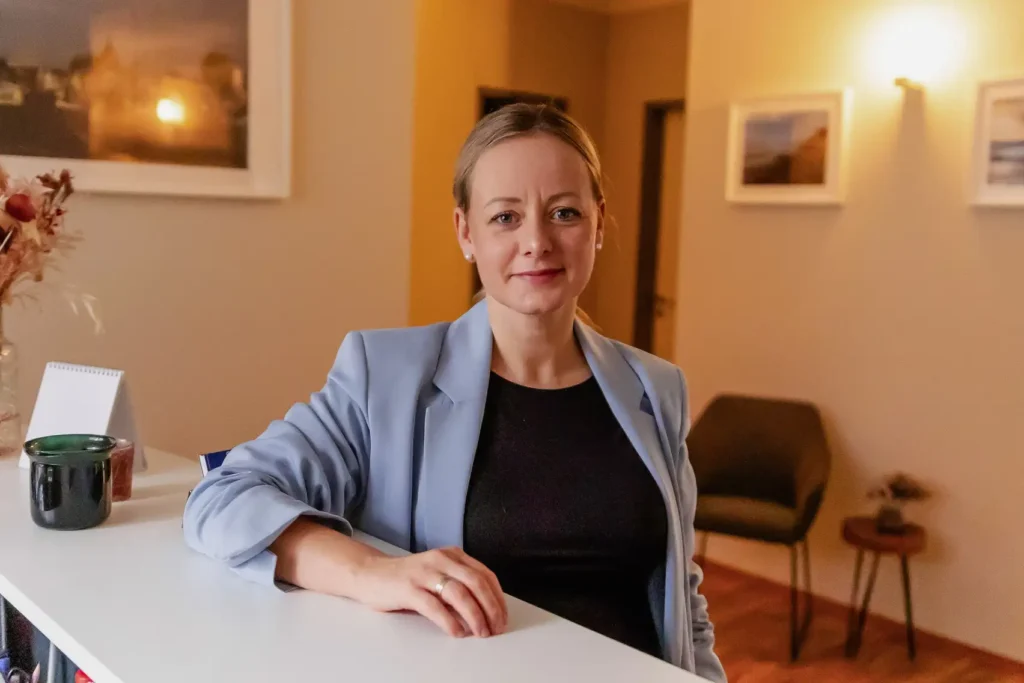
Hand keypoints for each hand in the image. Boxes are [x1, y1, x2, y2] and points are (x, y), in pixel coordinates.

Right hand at [351, 546, 506, 637]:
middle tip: (496, 628)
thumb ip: (460, 583)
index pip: (485, 574)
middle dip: (491, 607)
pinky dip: (449, 621)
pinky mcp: (408, 588)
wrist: (371, 574)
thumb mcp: (439, 573)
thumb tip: (487, 608)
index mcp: (452, 554)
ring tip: (480, 633)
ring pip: (459, 594)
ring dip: (474, 616)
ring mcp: (424, 573)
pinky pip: (434, 606)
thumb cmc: (408, 578)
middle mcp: (440, 559)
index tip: (502, 616)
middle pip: (476, 583)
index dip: (498, 597)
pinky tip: (457, 632)